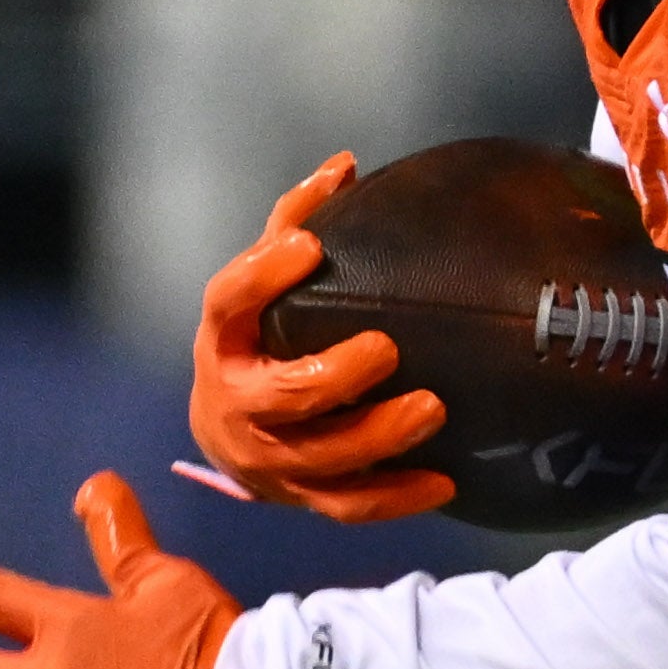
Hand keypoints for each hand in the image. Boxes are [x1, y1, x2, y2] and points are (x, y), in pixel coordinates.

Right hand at [190, 151, 460, 525]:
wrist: (225, 431)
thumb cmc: (256, 339)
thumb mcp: (258, 286)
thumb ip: (293, 225)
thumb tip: (345, 164)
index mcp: (222, 339)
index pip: (227, 302)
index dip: (262, 276)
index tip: (308, 247)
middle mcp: (235, 404)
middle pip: (284, 395)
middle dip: (336, 376)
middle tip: (388, 348)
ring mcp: (267, 459)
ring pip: (321, 458)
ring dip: (378, 438)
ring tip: (433, 409)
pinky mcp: (300, 497)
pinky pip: (350, 505)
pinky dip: (397, 497)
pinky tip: (445, 482)